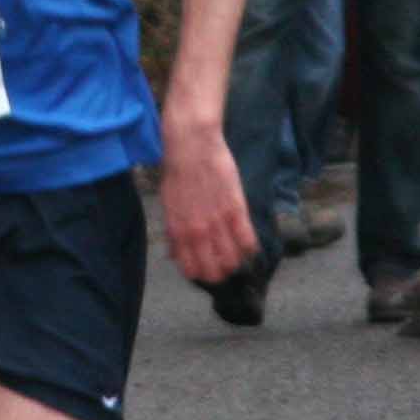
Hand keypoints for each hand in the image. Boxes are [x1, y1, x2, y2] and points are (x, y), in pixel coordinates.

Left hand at [157, 111, 254, 285]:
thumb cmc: (177, 173)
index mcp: (178, 232)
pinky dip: (250, 247)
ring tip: (237, 256)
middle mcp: (197, 232)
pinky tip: (249, 245)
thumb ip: (173, 232)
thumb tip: (174, 255)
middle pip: (214, 271)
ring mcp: (217, 222)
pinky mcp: (236, 209)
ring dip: (236, 262)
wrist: (191, 145)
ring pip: (233, 260)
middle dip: (220, 273)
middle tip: (224, 265)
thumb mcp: (169, 205)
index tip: (205, 269)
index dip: (200, 274)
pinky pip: (248, 240)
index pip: (192, 270)